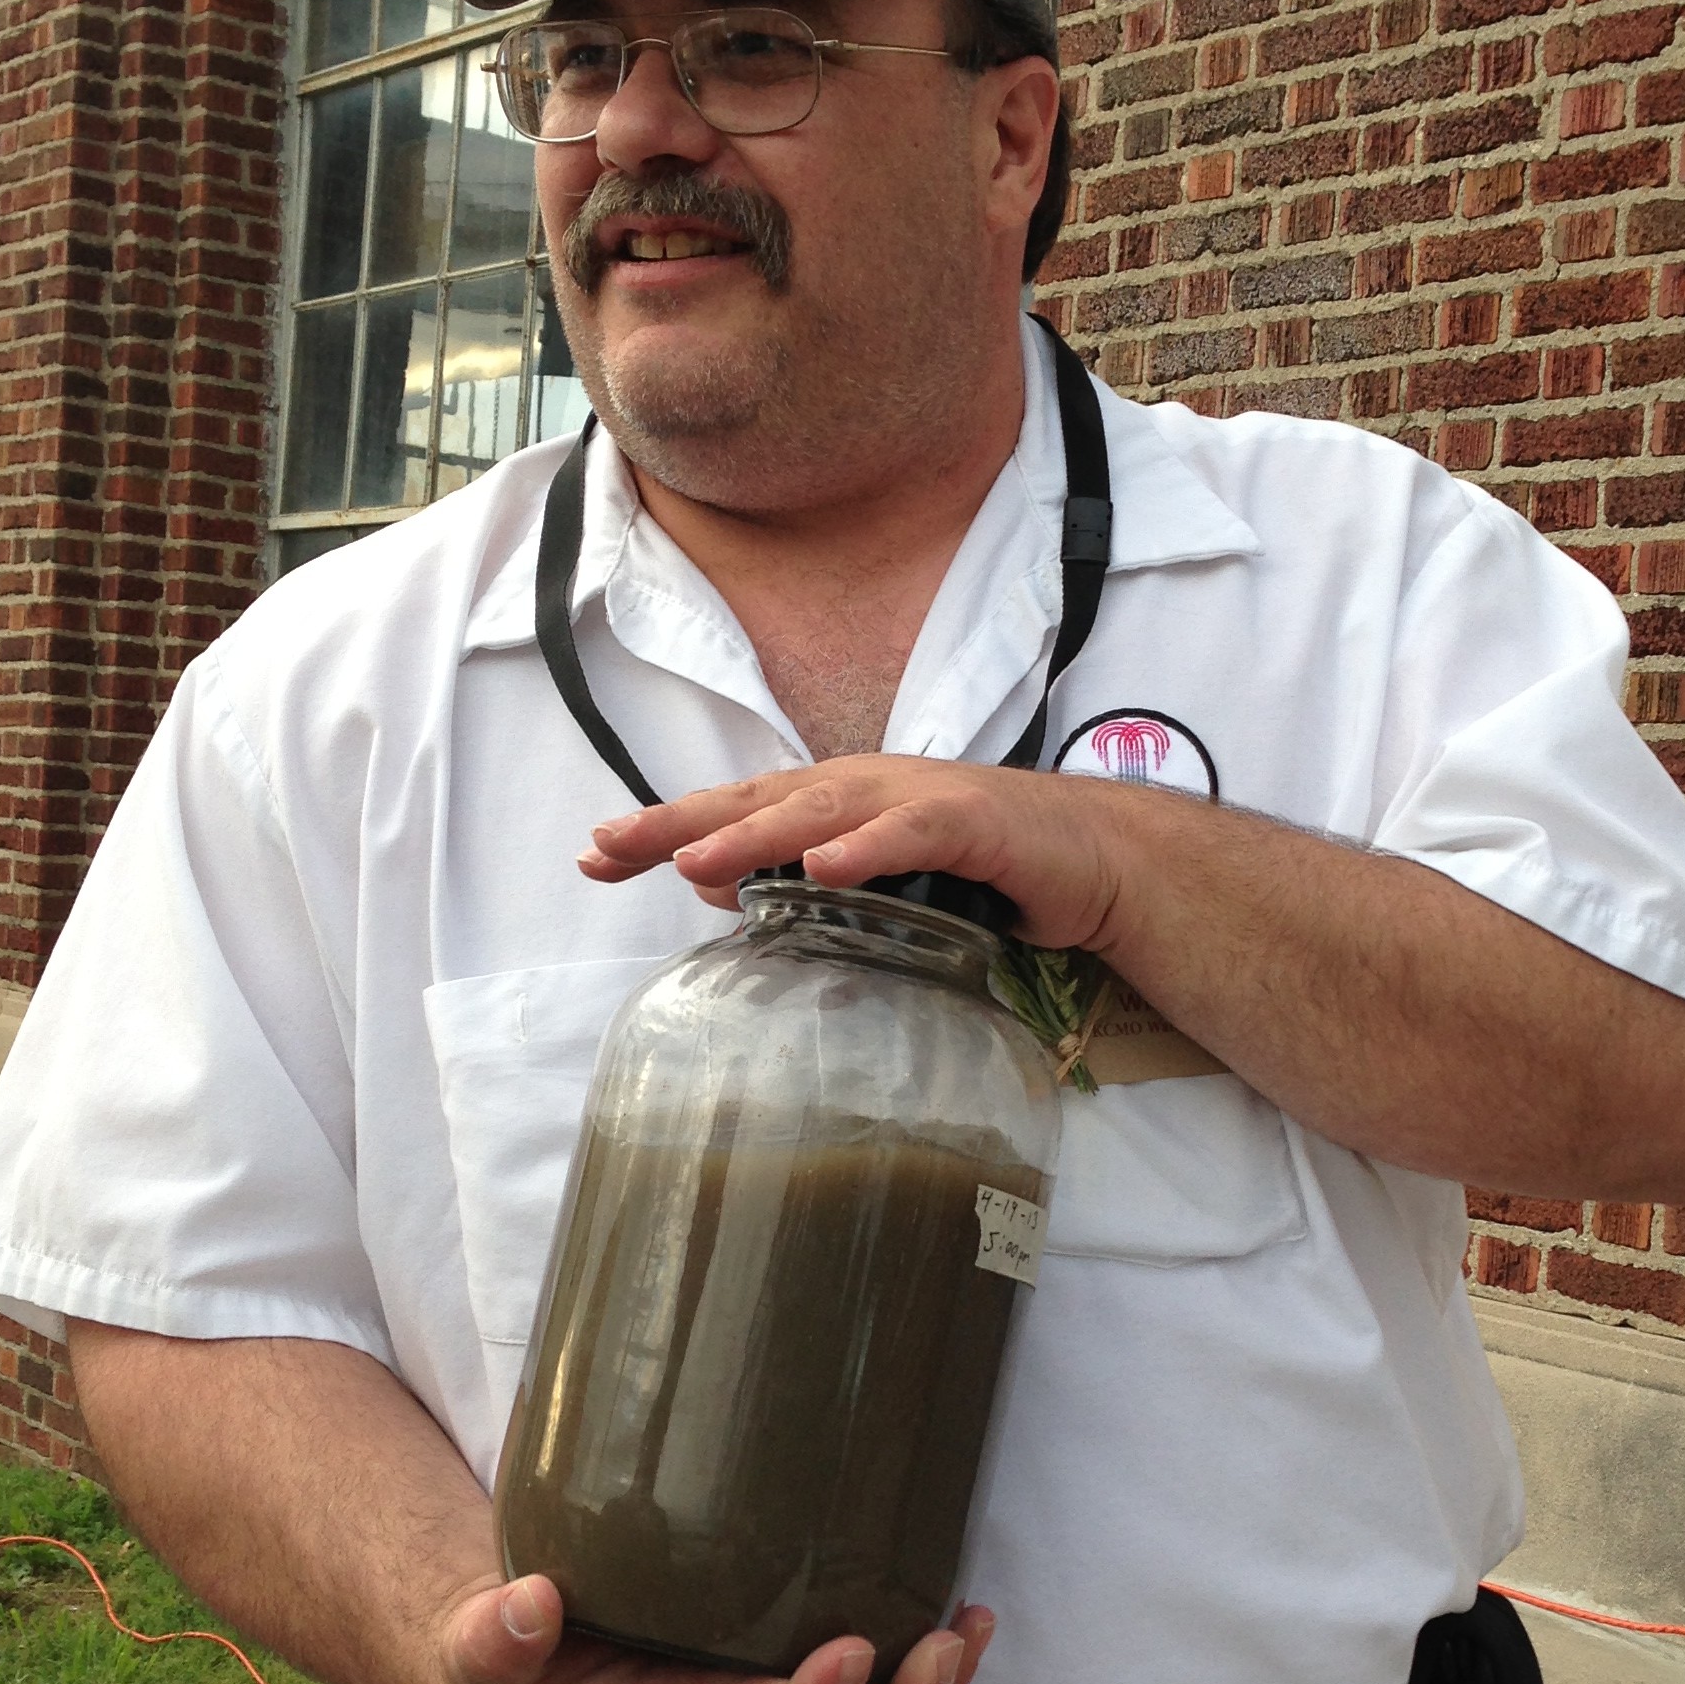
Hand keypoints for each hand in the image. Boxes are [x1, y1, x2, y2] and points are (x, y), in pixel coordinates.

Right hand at [432, 1571, 998, 1683]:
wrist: (502, 1675)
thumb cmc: (500, 1667)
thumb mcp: (476, 1654)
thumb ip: (493, 1639)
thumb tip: (530, 1608)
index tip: (854, 1654)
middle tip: (950, 1643)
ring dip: (926, 1682)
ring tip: (973, 1623)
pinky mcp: (762, 1661)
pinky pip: (853, 1674)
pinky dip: (908, 1648)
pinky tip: (940, 1586)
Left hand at [581, 753, 1166, 951]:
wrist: (1089, 856)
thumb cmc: (979, 866)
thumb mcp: (874, 876)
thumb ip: (799, 881)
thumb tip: (721, 896)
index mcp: (832, 799)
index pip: (733, 809)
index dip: (664, 826)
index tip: (595, 853)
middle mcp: (861, 787)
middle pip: (756, 798)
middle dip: (681, 822)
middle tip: (611, 848)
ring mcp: (914, 798)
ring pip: (820, 811)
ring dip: (754, 835)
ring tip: (695, 864)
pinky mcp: (970, 822)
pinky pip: (909, 832)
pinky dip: (864, 848)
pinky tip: (820, 868)